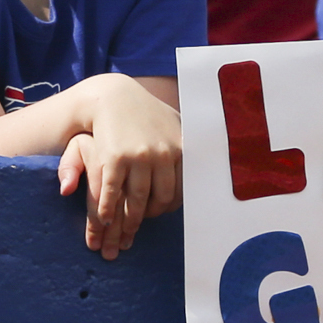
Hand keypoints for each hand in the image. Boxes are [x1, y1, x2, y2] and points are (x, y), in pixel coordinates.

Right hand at [56, 73, 182, 258]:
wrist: (112, 96)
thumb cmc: (145, 113)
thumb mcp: (175, 124)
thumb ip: (190, 145)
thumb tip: (218, 159)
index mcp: (182, 148)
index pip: (181, 192)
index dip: (168, 207)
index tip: (158, 211)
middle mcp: (164, 153)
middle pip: (161, 200)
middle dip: (150, 215)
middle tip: (140, 221)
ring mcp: (140, 156)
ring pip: (138, 201)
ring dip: (129, 218)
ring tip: (122, 226)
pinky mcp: (115, 158)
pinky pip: (114, 193)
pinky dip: (109, 210)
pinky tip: (104, 218)